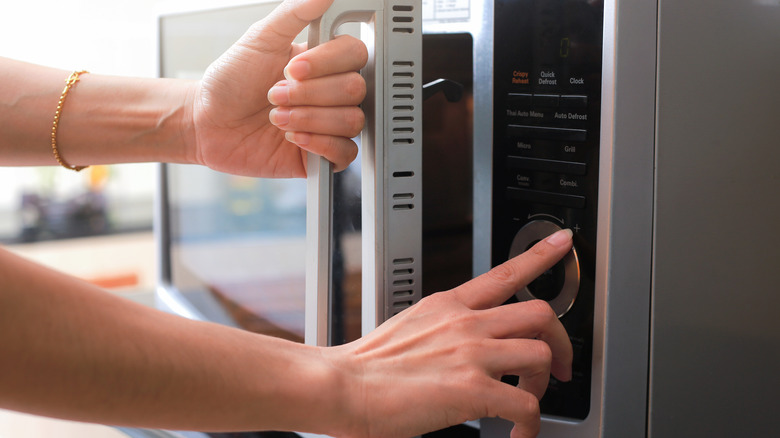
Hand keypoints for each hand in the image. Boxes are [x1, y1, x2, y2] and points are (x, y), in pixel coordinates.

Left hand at [189, 0, 367, 176]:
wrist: (208, 124)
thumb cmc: (230, 83)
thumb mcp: (259, 40)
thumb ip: (294, 14)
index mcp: (323, 63)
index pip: (355, 55)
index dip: (326, 63)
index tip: (292, 68)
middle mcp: (330, 93)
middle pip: (355, 89)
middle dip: (309, 94)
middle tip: (275, 95)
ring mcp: (328, 124)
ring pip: (351, 121)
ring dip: (309, 119)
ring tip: (278, 118)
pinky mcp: (322, 156)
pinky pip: (345, 153)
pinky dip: (318, 144)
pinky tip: (293, 138)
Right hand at [325, 229, 574, 437]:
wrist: (342, 386)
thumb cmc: (367, 365)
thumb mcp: (410, 325)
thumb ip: (443, 327)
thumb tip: (459, 345)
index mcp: (449, 305)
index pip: (505, 272)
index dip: (541, 254)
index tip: (561, 242)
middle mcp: (467, 323)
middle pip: (541, 313)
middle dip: (560, 341)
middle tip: (559, 365)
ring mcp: (472, 353)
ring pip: (542, 354)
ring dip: (544, 384)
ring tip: (528, 401)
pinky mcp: (472, 389)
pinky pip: (526, 406)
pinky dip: (530, 424)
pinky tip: (517, 432)